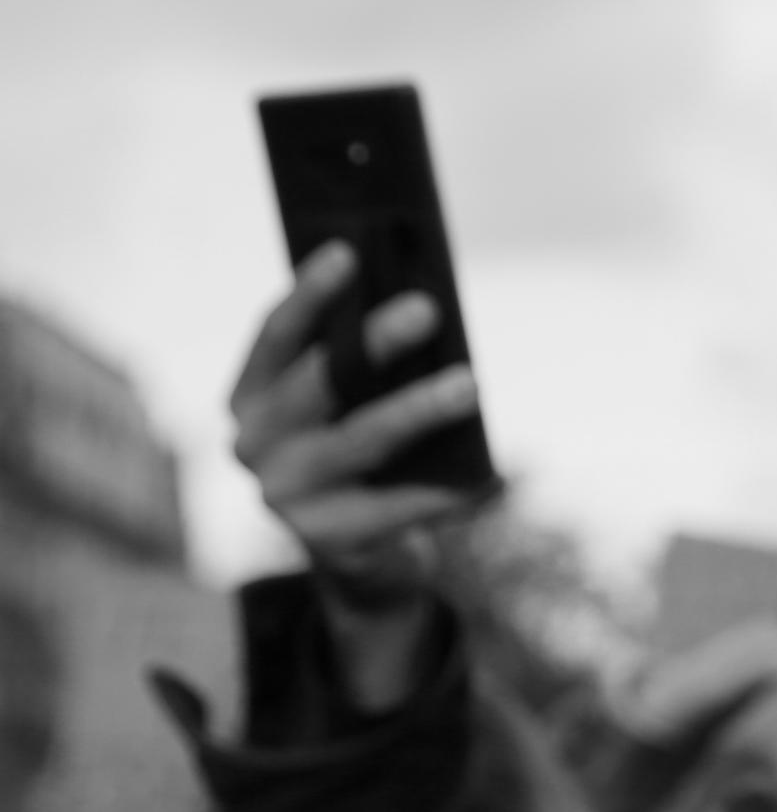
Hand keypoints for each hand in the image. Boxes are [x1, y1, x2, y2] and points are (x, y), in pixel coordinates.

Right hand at [231, 241, 482, 708]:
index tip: (348, 251)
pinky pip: (398, 506)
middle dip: (374, 343)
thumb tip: (425, 307)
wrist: (361, 560)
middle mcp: (252, 445)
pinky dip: (447, 491)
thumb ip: (362, 368)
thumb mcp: (351, 409)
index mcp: (250, 399)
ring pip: (362, 440)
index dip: (311, 294)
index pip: (276, 336)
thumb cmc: (364, 460)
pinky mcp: (326, 541)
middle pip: (320, 383)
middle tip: (428, 308)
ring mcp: (284, 497)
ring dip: (419, 409)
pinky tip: (490, 477)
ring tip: (470, 384)